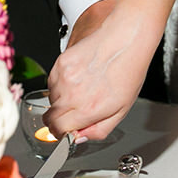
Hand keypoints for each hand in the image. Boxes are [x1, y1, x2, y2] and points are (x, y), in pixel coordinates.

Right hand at [45, 6, 151, 142]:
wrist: (126, 39)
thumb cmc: (128, 71)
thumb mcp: (121, 110)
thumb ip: (99, 130)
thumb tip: (80, 137)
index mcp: (88, 109)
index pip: (58, 130)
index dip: (62, 133)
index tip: (67, 130)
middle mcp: (72, 95)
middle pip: (49, 117)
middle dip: (59, 119)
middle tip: (76, 111)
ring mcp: (64, 77)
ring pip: (51, 98)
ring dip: (61, 99)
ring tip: (83, 88)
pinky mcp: (61, 61)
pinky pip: (52, 80)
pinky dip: (61, 82)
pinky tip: (79, 76)